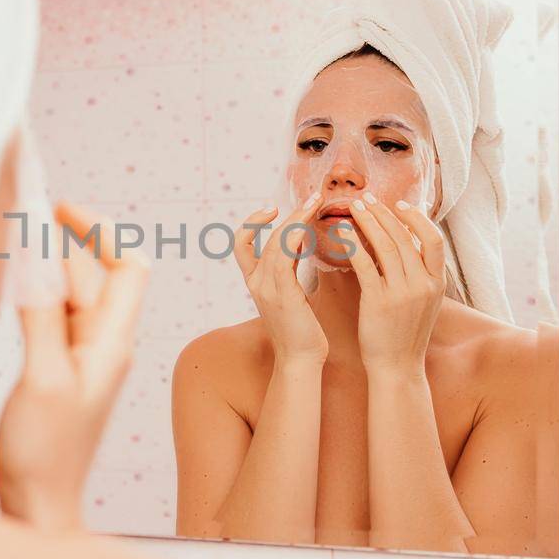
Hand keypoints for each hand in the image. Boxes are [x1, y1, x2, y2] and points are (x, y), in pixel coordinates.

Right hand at [0, 201, 148, 531]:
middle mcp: (103, 344)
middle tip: (15, 219)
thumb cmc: (44, 453)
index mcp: (111, 343)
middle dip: (59, 242)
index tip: (58, 210)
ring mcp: (80, 356)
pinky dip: (33, 294)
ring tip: (4, 248)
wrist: (37, 506)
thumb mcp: (42, 378)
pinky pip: (52, 316)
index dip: (100, 230)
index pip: (128, 267)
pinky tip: (6, 289)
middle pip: (92, 273)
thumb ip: (42, 316)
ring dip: (43, 266)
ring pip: (68, 293)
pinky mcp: (57, 368)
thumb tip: (39, 258)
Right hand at [232, 193, 327, 363]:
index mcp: (255, 282)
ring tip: (317, 203)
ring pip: (276, 242)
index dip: (252, 222)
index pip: (241, 244)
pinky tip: (311, 228)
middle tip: (314, 197)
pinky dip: (297, 238)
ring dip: (298, 219)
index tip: (273, 206)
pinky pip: (285, 257)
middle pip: (265, 236)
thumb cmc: (302, 331)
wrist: (300, 361)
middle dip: (290, 213)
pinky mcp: (282, 294)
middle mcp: (256, 282)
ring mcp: (266, 288)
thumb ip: (292, 271)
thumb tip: (304, 246)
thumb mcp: (293, 295)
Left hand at [337, 194, 445, 374]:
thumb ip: (420, 275)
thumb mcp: (424, 303)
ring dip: (368, 221)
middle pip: (405, 237)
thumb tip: (408, 245)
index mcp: (437, 283)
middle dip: (384, 213)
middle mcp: (424, 285)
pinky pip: (365, 264)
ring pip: (385, 245)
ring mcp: (403, 293)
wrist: (397, 368)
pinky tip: (343, 232)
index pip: (434, 239)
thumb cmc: (405, 334)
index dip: (417, 218)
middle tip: (366, 199)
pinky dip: (354, 244)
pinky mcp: (379, 301)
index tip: (400, 204)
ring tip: (353, 207)